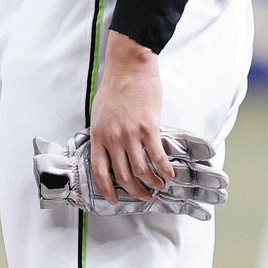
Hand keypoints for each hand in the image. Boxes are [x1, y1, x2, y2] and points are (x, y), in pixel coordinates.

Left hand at [87, 32, 174, 203]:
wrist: (128, 68)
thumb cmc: (113, 88)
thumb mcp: (99, 113)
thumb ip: (103, 134)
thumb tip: (109, 153)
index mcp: (98, 135)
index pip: (99, 171)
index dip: (107, 189)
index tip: (114, 200)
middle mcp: (113, 138)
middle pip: (123, 176)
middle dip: (135, 191)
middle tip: (143, 196)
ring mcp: (131, 134)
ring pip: (142, 171)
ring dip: (151, 184)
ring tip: (158, 186)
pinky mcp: (148, 128)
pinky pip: (157, 156)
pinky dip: (165, 170)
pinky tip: (169, 175)